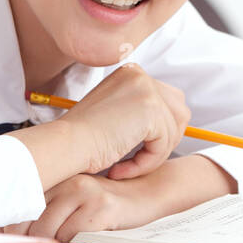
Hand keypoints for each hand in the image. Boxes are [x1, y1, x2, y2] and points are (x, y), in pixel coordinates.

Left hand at [2, 173, 160, 242]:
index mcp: (60, 177)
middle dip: (29, 240)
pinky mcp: (100, 209)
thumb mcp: (77, 197)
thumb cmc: (109, 202)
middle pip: (31, 218)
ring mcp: (85, 194)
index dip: (10, 226)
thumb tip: (13, 231)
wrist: (148, 193)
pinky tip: (80, 240)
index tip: (5, 240)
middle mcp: (70, 182)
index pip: (23, 203)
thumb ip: (51, 207)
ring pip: (48, 229)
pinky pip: (71, 236)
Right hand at [56, 63, 189, 178]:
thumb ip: (139, 113)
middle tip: (138, 160)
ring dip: (153, 155)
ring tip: (125, 167)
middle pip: (178, 111)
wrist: (64, 146)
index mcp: (130, 73)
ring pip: (173, 131)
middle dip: (165, 140)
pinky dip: (146, 163)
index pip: (167, 100)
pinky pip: (163, 145)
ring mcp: (146, 89)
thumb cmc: (80, 139)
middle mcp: (140, 75)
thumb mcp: (114, 116)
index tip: (138, 150)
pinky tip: (120, 169)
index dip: (160, 130)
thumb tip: (173, 126)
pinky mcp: (151, 109)